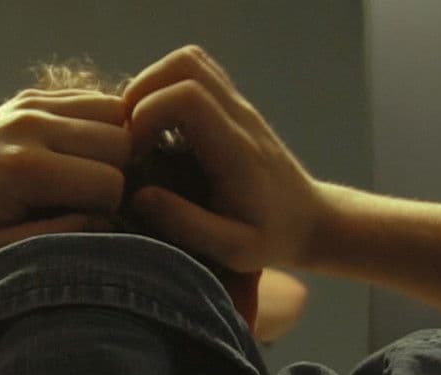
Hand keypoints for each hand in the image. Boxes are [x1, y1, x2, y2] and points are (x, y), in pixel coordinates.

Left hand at [0, 89, 130, 263]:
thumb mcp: (3, 252)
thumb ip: (59, 237)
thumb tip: (107, 218)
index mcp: (25, 168)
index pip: (108, 182)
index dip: (108, 208)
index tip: (86, 219)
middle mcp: (31, 126)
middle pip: (119, 140)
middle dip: (118, 172)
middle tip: (93, 195)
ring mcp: (32, 104)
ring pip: (115, 112)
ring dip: (113, 144)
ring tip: (92, 171)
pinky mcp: (32, 95)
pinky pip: (93, 98)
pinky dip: (99, 124)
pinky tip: (81, 151)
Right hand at [122, 46, 322, 271]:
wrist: (311, 221)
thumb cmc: (271, 239)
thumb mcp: (232, 248)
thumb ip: (185, 224)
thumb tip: (139, 195)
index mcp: (236, 149)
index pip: (187, 97)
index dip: (147, 115)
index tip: (135, 153)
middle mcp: (240, 116)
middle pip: (185, 65)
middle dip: (142, 93)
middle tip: (129, 137)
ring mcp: (239, 105)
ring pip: (189, 60)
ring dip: (152, 86)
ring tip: (140, 130)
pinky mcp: (234, 105)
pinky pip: (196, 72)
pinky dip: (167, 87)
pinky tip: (159, 127)